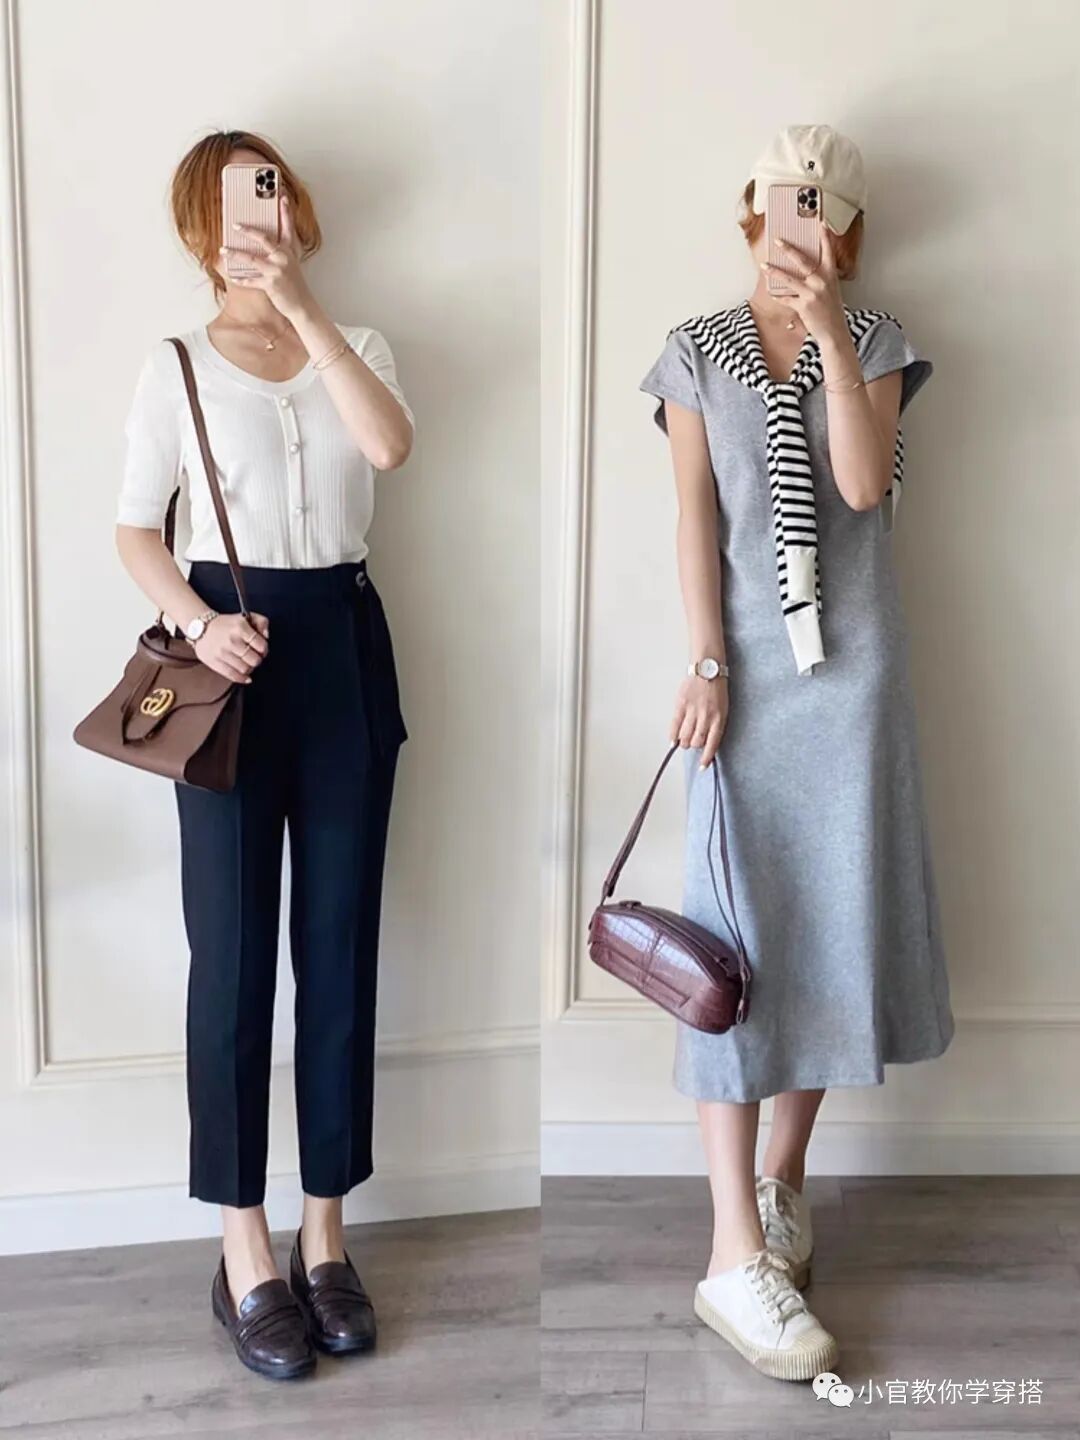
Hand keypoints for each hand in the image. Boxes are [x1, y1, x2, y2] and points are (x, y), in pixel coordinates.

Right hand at [194, 612, 269, 684]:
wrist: (201, 628)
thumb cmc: (226, 624)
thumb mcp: (246, 617)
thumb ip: (262, 622)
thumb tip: (266, 635)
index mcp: (240, 628)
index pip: (261, 646)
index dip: (264, 650)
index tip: (261, 650)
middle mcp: (232, 640)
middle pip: (255, 660)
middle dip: (257, 660)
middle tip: (254, 657)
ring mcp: (222, 653)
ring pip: (245, 669)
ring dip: (250, 669)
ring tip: (247, 663)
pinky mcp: (215, 662)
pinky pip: (233, 675)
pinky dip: (242, 679)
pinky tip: (246, 677)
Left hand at [220, 193, 313, 319]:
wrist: (302, 306)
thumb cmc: (294, 284)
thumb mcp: (291, 264)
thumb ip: (280, 251)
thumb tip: (263, 241)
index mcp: (289, 251)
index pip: (288, 226)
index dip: (285, 211)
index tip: (280, 195)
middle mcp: (284, 258)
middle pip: (265, 239)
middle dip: (249, 230)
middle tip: (235, 224)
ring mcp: (277, 271)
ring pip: (252, 259)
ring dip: (235, 254)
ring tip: (223, 249)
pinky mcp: (271, 284)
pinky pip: (251, 280)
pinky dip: (241, 279)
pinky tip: (233, 277)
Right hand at [670, 674, 728, 768]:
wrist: (708, 668)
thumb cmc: (717, 688)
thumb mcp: (723, 708)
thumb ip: (715, 724)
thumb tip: (706, 742)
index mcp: (719, 718)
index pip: (712, 744)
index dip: (706, 758)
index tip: (702, 767)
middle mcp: (706, 717)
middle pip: (696, 742)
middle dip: (694, 746)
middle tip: (692, 743)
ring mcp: (693, 711)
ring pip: (685, 736)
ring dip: (683, 742)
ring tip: (684, 739)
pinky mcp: (681, 704)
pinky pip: (675, 725)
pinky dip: (673, 736)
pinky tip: (673, 740)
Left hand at [761, 222, 847, 344]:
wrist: (834, 331)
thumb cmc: (831, 309)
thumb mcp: (831, 289)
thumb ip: (820, 277)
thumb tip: (804, 268)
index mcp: (830, 275)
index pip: (828, 251)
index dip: (825, 237)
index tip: (821, 223)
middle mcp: (821, 281)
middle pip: (803, 260)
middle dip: (788, 249)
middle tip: (778, 240)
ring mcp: (812, 293)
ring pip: (789, 279)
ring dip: (774, 272)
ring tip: (764, 265)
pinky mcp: (803, 305)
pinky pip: (786, 298)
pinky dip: (779, 296)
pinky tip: (773, 293)